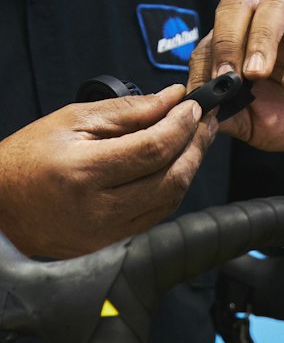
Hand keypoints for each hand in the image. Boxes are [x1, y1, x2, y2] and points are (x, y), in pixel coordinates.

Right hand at [0, 86, 215, 257]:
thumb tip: (169, 99)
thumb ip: (127, 112)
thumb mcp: (72, 120)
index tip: (193, 107)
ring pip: (169, 200)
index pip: (153, 149)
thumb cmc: (30, 158)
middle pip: (170, 178)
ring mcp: (110, 231)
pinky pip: (157, 215)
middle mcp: (102, 208)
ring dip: (189, 168)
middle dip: (194, 147)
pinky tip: (176, 167)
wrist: (4, 204)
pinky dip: (172, 189)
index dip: (181, 126)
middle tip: (204, 122)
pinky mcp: (115, 243)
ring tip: (195, 140)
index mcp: (86, 172)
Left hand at [186, 0, 283, 152]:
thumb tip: (196, 114)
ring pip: (272, 9)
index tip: (205, 95)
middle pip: (235, 7)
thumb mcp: (249, 123)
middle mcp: (260, 24)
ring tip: (257, 73)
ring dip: (260, 40)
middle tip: (228, 76)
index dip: (205, 64)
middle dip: (227, 41)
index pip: (210, 39)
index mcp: (235, 41)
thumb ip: (225, 115)